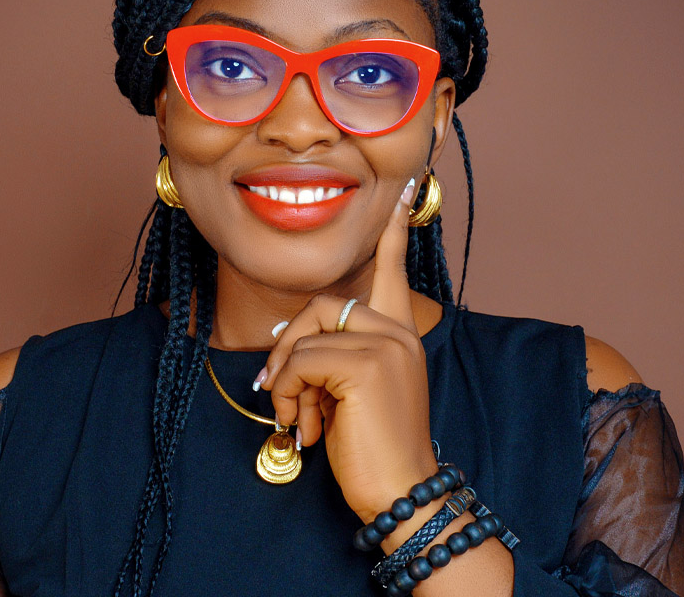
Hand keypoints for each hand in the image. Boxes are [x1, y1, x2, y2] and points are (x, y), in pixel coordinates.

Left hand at [259, 180, 436, 522]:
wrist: (402, 494)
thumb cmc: (375, 446)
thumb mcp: (355, 392)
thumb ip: (337, 355)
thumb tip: (293, 343)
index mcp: (399, 334)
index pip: (394, 270)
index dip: (394, 232)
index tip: (409, 188)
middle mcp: (397, 330)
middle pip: (322, 304)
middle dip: (289, 346)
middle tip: (275, 391)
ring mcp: (386, 343)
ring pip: (306, 335)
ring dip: (285, 381)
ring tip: (296, 418)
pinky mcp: (366, 363)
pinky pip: (300, 361)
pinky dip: (285, 393)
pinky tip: (302, 424)